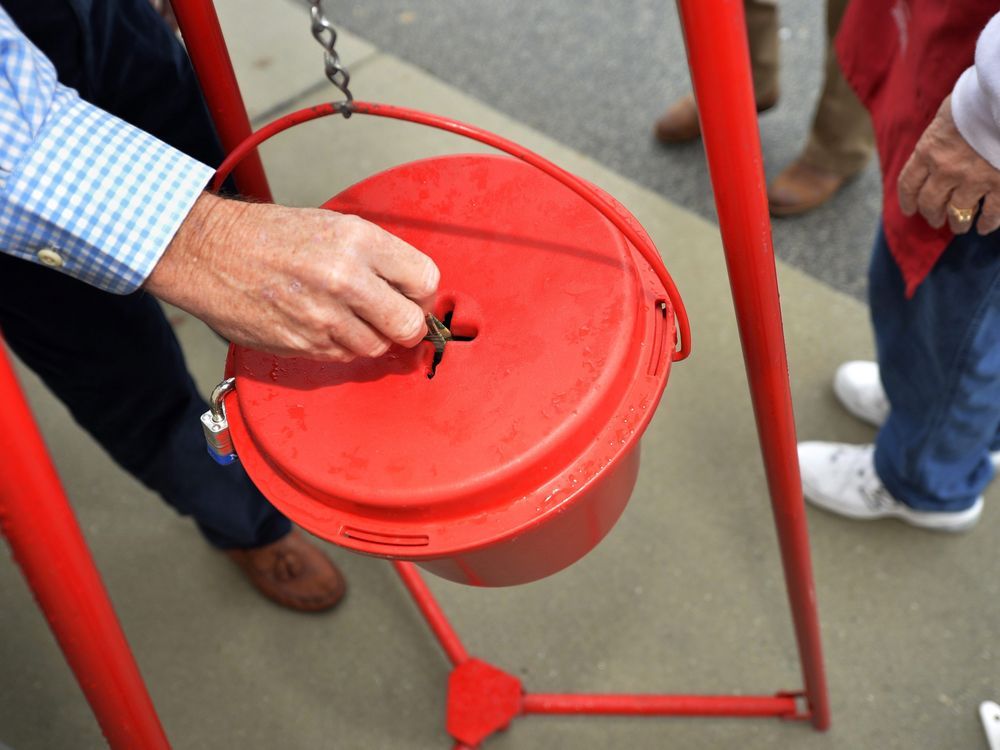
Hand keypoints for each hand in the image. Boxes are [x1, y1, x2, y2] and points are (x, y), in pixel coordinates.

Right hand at [146, 193, 438, 360]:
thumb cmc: (271, 236)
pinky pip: (343, 356)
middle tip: (395, 320)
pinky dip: (340, 346)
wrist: (210, 252)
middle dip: (407, 326)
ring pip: (377, 347)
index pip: (424, 280)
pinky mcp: (302, 344)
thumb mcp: (333, 226)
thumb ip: (376, 258)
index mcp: (358, 241)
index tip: (412, 296)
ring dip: (371, 338)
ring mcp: (323, 316)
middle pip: (409, 325)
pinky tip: (322, 324)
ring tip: (348, 317)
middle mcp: (345, 279)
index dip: (422, 293)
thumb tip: (411, 291)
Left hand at [898, 95, 999, 234]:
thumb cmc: (978, 98)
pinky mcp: (999, 184)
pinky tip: (985, 227)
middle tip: (935, 220)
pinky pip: (992, 212)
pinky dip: (988, 222)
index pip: (908, 183)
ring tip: (959, 226)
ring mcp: (973, 179)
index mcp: (928, 150)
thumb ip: (940, 136)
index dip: (907, 200)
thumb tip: (939, 144)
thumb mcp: (947, 113)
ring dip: (957, 222)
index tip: (909, 210)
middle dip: (931, 214)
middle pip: (931, 202)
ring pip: (959, 211)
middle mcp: (945, 170)